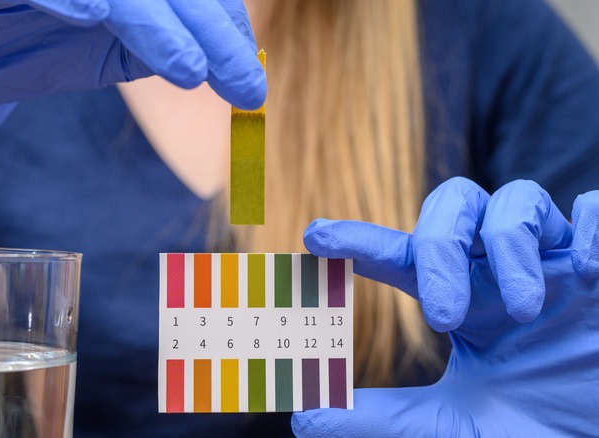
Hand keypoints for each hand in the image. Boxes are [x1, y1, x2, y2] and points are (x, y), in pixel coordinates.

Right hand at [0, 0, 264, 199]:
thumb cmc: (50, 43)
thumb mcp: (123, 48)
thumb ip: (170, 45)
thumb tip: (237, 65)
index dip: (224, 28)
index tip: (248, 82)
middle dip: (207, 30)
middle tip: (237, 84)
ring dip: (153, 22)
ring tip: (188, 69)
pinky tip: (93, 17)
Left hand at [293, 177, 598, 435]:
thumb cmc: (536, 423)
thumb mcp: (453, 425)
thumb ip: (385, 418)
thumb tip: (304, 417)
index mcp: (464, 297)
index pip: (403, 254)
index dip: (360, 240)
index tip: (313, 235)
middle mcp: (503, 268)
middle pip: (454, 203)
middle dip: (439, 246)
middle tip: (444, 316)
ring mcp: (558, 258)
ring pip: (517, 198)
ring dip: (511, 247)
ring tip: (526, 310)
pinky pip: (595, 208)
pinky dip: (588, 228)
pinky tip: (590, 274)